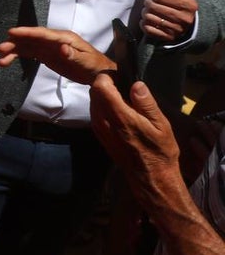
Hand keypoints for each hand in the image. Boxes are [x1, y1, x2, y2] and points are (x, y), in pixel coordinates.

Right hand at [0, 26, 115, 84]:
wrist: (98, 73)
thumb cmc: (95, 65)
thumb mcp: (86, 61)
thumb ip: (73, 54)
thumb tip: (61, 48)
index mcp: (63, 38)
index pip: (42, 33)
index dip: (27, 32)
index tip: (12, 33)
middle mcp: (53, 40)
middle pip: (31, 39)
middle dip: (15, 43)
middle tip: (1, 48)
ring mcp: (48, 47)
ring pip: (27, 47)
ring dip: (13, 51)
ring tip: (0, 60)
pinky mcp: (45, 55)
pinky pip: (29, 54)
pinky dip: (18, 57)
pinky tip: (6, 62)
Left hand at [89, 74, 182, 208]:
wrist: (150, 177)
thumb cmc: (160, 151)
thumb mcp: (161, 125)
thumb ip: (146, 103)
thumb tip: (136, 84)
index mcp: (120, 117)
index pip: (101, 86)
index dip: (108, 77)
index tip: (121, 77)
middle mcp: (104, 121)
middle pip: (94, 91)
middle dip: (106, 85)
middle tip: (124, 87)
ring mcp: (99, 129)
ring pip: (93, 101)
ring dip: (104, 96)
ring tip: (124, 99)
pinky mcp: (99, 135)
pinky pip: (95, 112)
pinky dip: (103, 107)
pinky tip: (119, 111)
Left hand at [141, 0, 196, 42]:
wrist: (187, 23)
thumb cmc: (180, 3)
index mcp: (187, 4)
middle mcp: (183, 18)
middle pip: (152, 6)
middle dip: (148, 3)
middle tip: (150, 3)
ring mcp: (176, 29)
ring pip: (149, 17)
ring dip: (145, 13)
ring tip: (149, 11)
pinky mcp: (167, 37)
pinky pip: (148, 29)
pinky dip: (144, 24)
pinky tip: (147, 20)